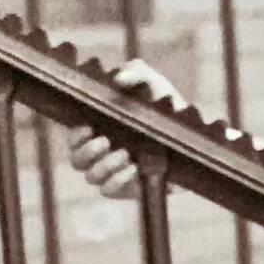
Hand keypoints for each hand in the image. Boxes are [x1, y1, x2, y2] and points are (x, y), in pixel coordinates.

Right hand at [62, 59, 182, 199]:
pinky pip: (109, 190)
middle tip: (106, 141)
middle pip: (76, 161)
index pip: (73, 138)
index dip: (75, 136)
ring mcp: (112, 173)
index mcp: (97, 129)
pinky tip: (135, 167)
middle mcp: (100, 154)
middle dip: (88, 152)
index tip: (88, 128)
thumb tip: (119, 78)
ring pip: (92, 177)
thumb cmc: (161, 104)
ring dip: (106, 165)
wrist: (190, 132)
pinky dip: (119, 180)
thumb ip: (135, 73)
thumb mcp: (150, 82)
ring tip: (126, 153)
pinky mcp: (127, 188)